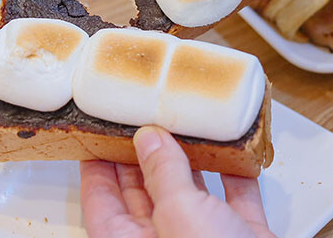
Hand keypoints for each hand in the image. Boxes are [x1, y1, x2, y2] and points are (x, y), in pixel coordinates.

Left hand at [80, 126, 276, 237]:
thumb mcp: (180, 215)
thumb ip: (162, 174)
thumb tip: (148, 139)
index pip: (101, 202)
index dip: (97, 166)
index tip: (97, 133)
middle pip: (145, 192)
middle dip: (144, 154)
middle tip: (142, 117)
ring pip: (191, 193)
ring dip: (190, 159)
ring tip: (183, 123)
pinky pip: (235, 200)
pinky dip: (235, 175)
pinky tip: (233, 150)